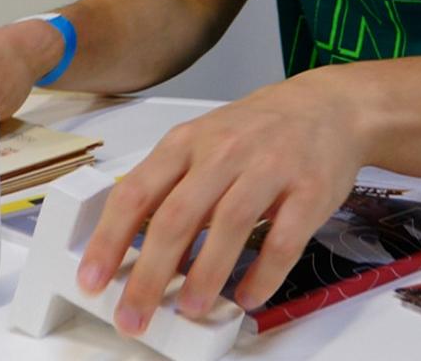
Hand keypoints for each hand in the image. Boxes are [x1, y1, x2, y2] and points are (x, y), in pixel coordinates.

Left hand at [74, 67, 369, 334]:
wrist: (327, 106)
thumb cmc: (256, 130)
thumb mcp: (202, 143)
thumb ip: (172, 189)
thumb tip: (139, 251)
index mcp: (187, 142)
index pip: (136, 192)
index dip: (109, 239)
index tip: (92, 278)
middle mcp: (223, 151)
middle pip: (177, 217)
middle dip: (149, 274)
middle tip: (134, 314)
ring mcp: (269, 168)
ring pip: (229, 226)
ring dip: (205, 275)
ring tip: (188, 308)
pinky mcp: (310, 190)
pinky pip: (284, 240)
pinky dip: (263, 275)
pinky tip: (247, 296)